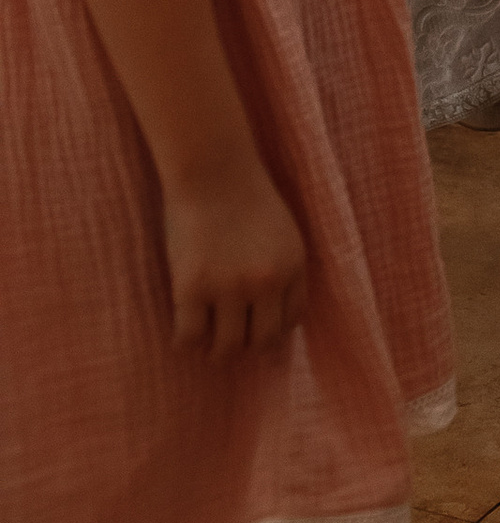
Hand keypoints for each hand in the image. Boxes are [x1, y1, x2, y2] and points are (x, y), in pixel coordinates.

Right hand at [164, 162, 305, 355]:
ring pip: (225, 348)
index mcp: (293, 266)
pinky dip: (185, 343)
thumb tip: (267, 315)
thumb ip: (280, 268)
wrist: (212, 170)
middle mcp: (267, 282)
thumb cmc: (243, 195)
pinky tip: (182, 336)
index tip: (254, 330)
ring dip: (215, 352)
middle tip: (228, 341)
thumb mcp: (281, 232)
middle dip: (244, 346)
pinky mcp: (192, 289)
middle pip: (260, 342)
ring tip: (206, 344)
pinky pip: (189, 338)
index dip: (271, 331)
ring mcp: (229, 287)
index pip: (291, 321)